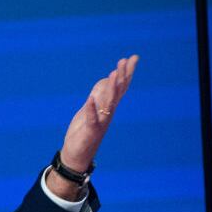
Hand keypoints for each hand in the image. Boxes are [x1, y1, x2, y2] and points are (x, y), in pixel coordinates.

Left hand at [47, 55, 137, 199]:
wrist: (78, 154)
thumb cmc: (85, 130)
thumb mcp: (91, 108)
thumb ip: (99, 95)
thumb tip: (106, 79)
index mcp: (108, 107)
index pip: (120, 87)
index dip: (126, 72)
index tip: (133, 58)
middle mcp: (108, 113)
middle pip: (118, 92)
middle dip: (122, 76)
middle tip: (126, 60)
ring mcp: (100, 122)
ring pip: (108, 103)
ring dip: (110, 89)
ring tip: (113, 74)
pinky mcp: (90, 131)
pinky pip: (92, 119)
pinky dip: (91, 109)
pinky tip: (91, 100)